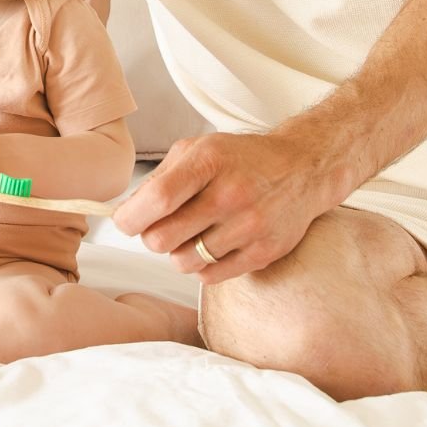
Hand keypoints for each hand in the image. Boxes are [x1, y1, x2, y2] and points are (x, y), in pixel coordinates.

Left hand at [112, 128, 334, 283]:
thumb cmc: (240, 159)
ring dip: (177, 252)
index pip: (156, 199)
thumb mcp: (198, 149)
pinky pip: (209, 277)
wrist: (302, 169)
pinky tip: (209, 245)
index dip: (129, 217)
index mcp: (208, 162)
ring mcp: (250, 227)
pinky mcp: (264, 253)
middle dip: (150, 236)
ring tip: (190, 233)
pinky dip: (200, 266)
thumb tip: (127, 211)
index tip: (125, 221)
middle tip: (161, 225)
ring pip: (183, 262)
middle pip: (162, 238)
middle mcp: (230, 195)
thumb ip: (160, 177)